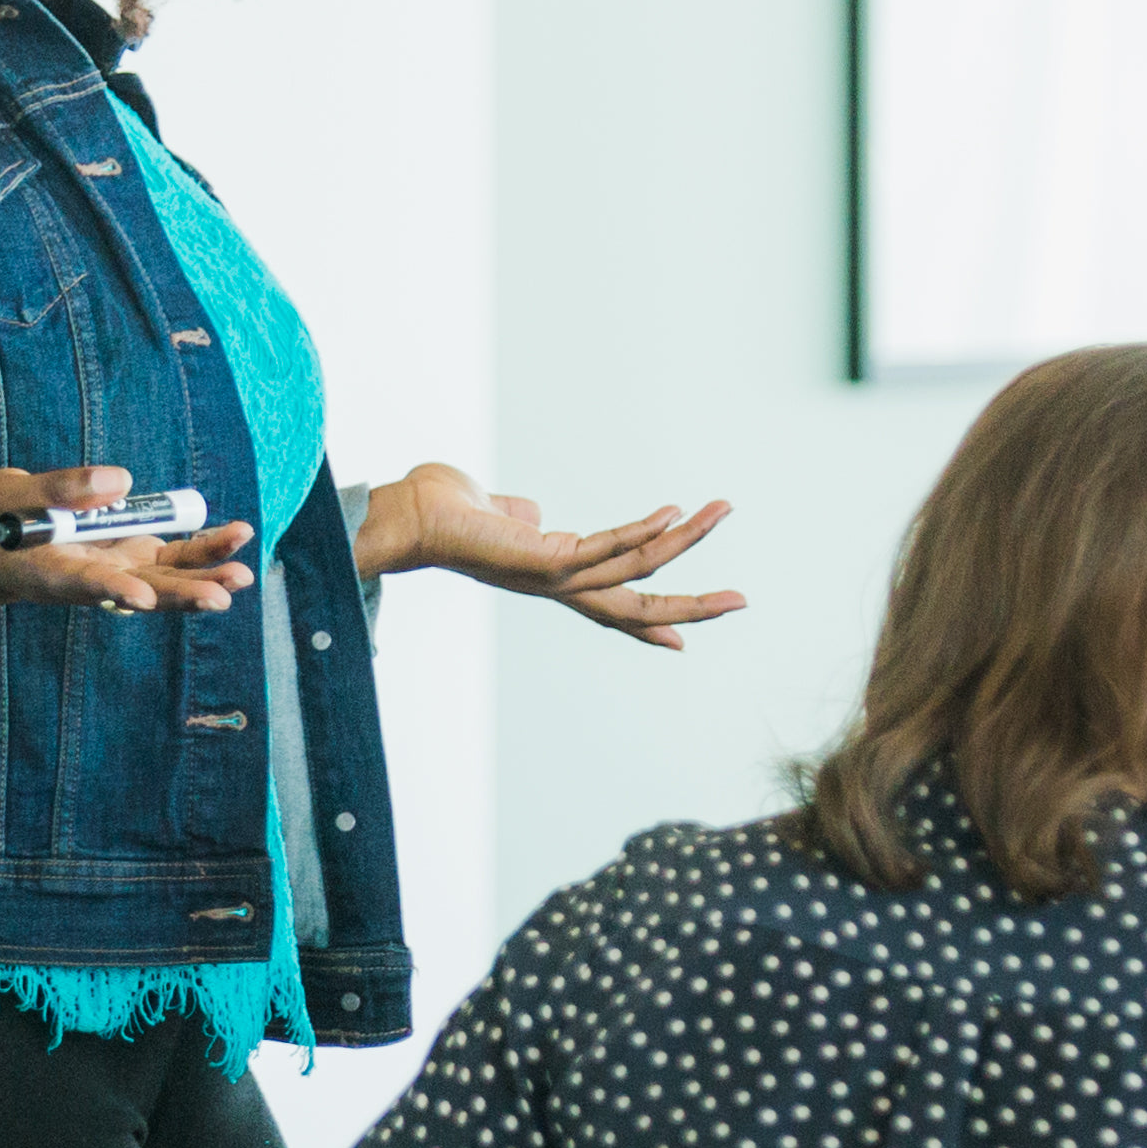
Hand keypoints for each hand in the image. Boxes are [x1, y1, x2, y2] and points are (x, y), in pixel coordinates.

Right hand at [0, 464, 254, 675]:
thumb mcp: (3, 496)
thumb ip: (55, 490)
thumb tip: (122, 481)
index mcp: (45, 573)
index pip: (80, 585)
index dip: (111, 589)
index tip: (140, 596)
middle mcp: (88, 582)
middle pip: (139, 593)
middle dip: (180, 595)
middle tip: (219, 598)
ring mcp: (115, 571)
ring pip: (165, 580)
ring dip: (204, 577)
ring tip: (243, 574)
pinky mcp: (132, 556)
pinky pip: (173, 557)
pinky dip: (205, 548)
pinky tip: (238, 537)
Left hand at [353, 462, 744, 649]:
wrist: (404, 518)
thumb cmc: (443, 511)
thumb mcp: (499, 515)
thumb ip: (523, 517)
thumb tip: (533, 512)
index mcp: (554, 578)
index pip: (613, 605)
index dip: (652, 623)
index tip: (686, 639)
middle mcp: (558, 587)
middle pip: (638, 607)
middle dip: (693, 607)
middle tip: (742, 601)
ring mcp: (554, 578)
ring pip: (635, 570)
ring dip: (686, 540)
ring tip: (724, 509)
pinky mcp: (543, 560)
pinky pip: (604, 548)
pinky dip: (641, 531)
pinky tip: (672, 513)